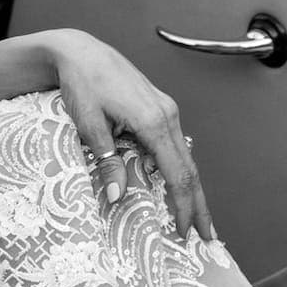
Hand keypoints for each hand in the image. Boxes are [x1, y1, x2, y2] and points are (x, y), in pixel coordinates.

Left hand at [42, 31, 215, 241]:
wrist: (79, 52)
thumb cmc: (82, 82)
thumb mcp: (90, 126)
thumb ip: (108, 163)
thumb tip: (118, 196)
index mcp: (154, 121)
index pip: (177, 174)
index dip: (183, 206)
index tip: (184, 231)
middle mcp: (168, 114)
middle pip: (191, 169)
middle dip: (199, 205)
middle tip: (207, 235)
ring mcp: (167, 110)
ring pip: (186, 158)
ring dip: (191, 189)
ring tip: (196, 217)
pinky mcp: (160, 108)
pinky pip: (175, 145)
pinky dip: (179, 170)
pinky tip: (177, 186)